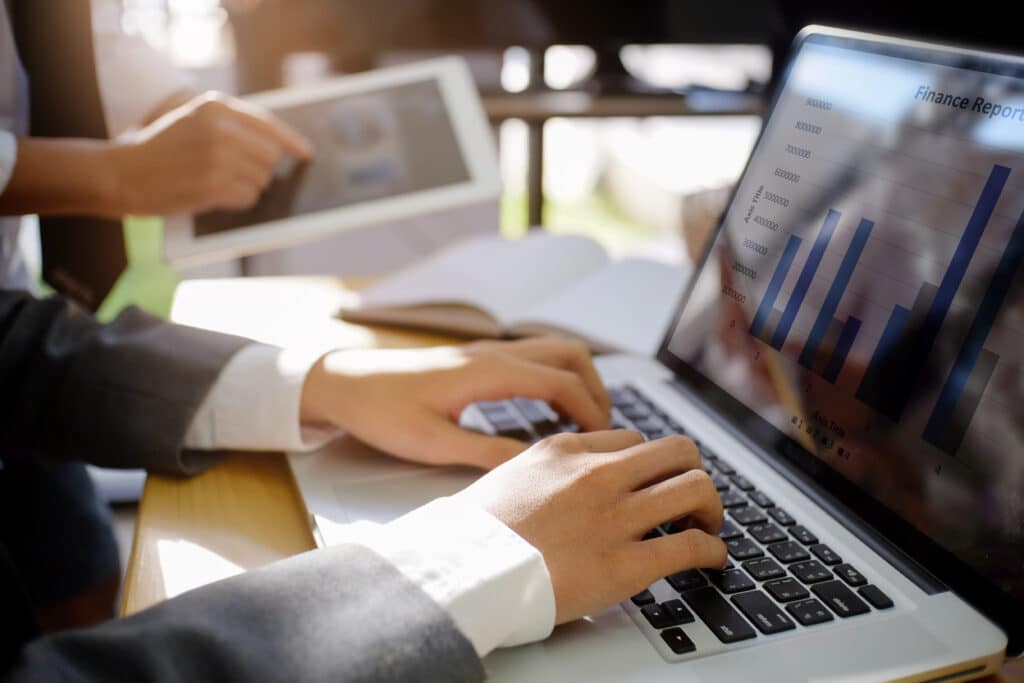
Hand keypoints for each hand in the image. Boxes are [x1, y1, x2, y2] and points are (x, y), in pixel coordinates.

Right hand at [107, 92, 312, 214]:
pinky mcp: (212, 185)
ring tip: (214, 181)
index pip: (268, 124)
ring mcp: (216, 157)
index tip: (307, 153)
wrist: (121, 174)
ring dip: (245, 186)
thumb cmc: (160, 150)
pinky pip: (248, 198)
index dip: (292, 141)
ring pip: (261, 180)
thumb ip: (232, 125)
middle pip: (270, 156)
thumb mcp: (192, 120)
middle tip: (230, 172)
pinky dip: (236, 201)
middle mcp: (218, 127)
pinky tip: (212, 194)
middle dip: (258, 169)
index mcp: (213, 105)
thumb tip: (280, 146)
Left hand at [300, 337, 611, 468]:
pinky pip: (534, 358)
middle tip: (601, 429)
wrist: (344, 383)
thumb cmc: (381, 411)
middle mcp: (494, 353)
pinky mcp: (478, 359)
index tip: (604, 440)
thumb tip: (536, 463)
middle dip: (596, 388)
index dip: (591, 410)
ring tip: (582, 421)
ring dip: (578, 379)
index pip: (562, 381)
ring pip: (554, 350)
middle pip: (570, 353)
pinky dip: (556, 378)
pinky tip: (547, 410)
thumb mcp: (433, 444)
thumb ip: (487, 453)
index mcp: (488, 371)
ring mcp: (487, 352)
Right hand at [456, 431, 726, 623]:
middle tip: (691, 498)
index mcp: (567, 451)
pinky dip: (713, 552)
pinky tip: (712, 560)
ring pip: (696, 489)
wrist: (462, 572)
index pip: (634, 440)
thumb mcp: (509, 475)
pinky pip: (692, 547)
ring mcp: (614, 518)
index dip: (650, 463)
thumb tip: (564, 480)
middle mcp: (598, 476)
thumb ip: (546, 469)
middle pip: (678, 452)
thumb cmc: (474, 533)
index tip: (654, 481)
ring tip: (707, 525)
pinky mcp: (624, 565)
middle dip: (692, 473)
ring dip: (711, 508)